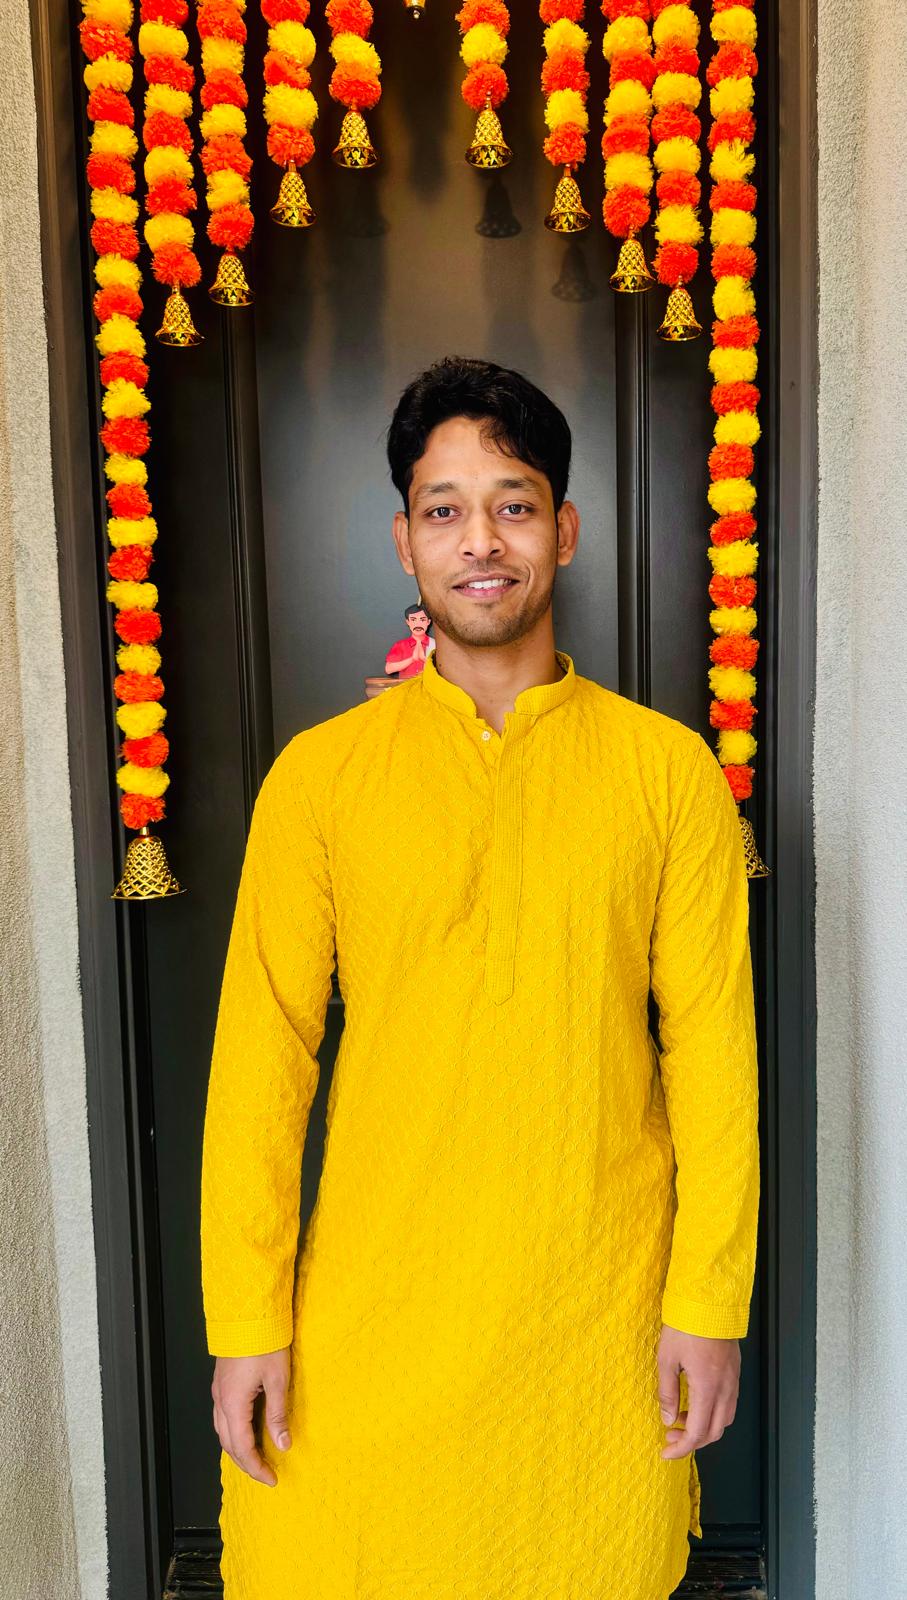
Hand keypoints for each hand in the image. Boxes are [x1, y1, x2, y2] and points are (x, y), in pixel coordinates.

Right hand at [211, 1348, 291, 1486]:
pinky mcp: (222, 1383)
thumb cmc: (264, 1342)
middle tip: (265, 1473)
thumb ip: (277, 1414)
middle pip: (229, 1444)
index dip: (257, 1467)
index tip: (271, 1478)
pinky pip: (223, 1417)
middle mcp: (221, 1400)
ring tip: (256, 1458)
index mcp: (233, 1404)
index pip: (243, 1448)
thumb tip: (282, 1443)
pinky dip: (233, 1432)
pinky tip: (246, 1432)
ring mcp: (218, 1391)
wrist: (248, 1314)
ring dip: (238, 1449)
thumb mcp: (278, 1380)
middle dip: (246, 1463)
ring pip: (223, 1431)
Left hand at [657, 1323, 740, 1459]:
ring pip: (724, 1420)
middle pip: (714, 1432)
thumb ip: (667, 1392)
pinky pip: (728, 1404)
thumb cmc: (686, 1326)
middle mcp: (725, 1389)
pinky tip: (695, 1404)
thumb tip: (667, 1418)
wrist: (708, 1301)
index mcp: (707, 1388)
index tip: (666, 1452)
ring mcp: (733, 1381)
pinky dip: (712, 1413)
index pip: (697, 1433)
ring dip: (703, 1428)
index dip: (681, 1448)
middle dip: (691, 1441)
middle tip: (670, 1437)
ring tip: (681, 1419)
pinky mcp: (734, 1372)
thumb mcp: (666, 1359)